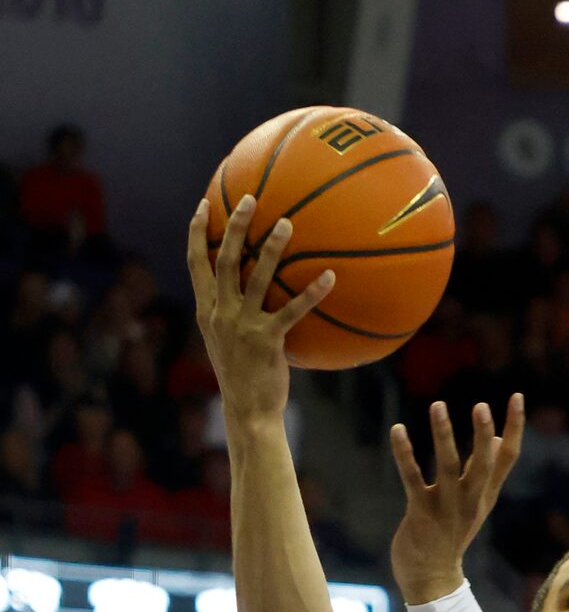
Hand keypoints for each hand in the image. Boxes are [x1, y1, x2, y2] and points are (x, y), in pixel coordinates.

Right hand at [186, 194, 334, 428]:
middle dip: (234, 225)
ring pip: (256, 276)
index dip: (198, 233)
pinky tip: (330, 277)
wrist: (247, 412)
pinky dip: (311, 292)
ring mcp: (243, 326)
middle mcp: (221, 314)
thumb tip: (246, 293)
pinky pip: (293, 310)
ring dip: (272, 247)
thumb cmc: (241, 378)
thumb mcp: (225, 343)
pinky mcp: (268, 341)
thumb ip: (229, 315)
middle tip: (250, 199)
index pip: (195, 264)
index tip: (204, 206)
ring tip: (287, 223)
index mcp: (207, 312)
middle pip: (224, 259)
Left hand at [389, 395, 524, 602]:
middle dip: (482, 434)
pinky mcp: (420, 513)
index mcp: (484, 495)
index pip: (506, 458)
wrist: (431, 579)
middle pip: (483, 464)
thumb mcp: (475, 504)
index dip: (513, 427)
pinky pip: (412, 479)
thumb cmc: (451, 535)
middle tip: (481, 405)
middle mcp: (470, 500)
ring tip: (438, 405)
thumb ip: (486, 471)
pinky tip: (397, 429)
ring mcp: (446, 507)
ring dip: (443, 436)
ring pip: (447, 467)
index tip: (517, 397)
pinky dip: (405, 454)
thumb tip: (497, 438)